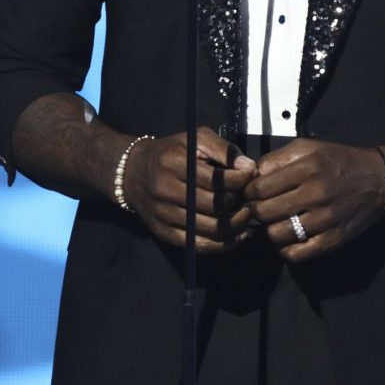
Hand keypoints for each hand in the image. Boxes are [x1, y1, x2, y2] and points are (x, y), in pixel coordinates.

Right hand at [123, 127, 255, 251]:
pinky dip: (222, 245)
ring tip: (247, 214)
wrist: (133, 172)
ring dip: (236, 225)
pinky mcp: (164, 233)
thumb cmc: (172, 151)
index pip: (215, 179)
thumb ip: (223, 149)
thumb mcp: (195, 138)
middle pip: (214, 205)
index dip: (240, 180)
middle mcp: (166, 190)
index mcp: (174, 162)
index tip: (251, 175)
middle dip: (239, 202)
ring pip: (210, 228)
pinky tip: (237, 236)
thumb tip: (250, 167)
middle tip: (250, 197)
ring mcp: (164, 215)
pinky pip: (198, 245)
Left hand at [243, 139, 384, 261]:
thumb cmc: (337, 160)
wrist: (377, 179)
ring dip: (270, 230)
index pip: (260, 188)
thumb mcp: (308, 148)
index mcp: (307, 168)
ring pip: (277, 235)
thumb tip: (249, 175)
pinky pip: (297, 254)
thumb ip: (277, 159)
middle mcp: (316, 194)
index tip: (250, 193)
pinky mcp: (334, 240)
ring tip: (275, 222)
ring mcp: (325, 220)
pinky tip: (288, 238)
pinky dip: (285, 249)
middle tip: (259, 209)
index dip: (248, 192)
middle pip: (265, 212)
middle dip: (255, 212)